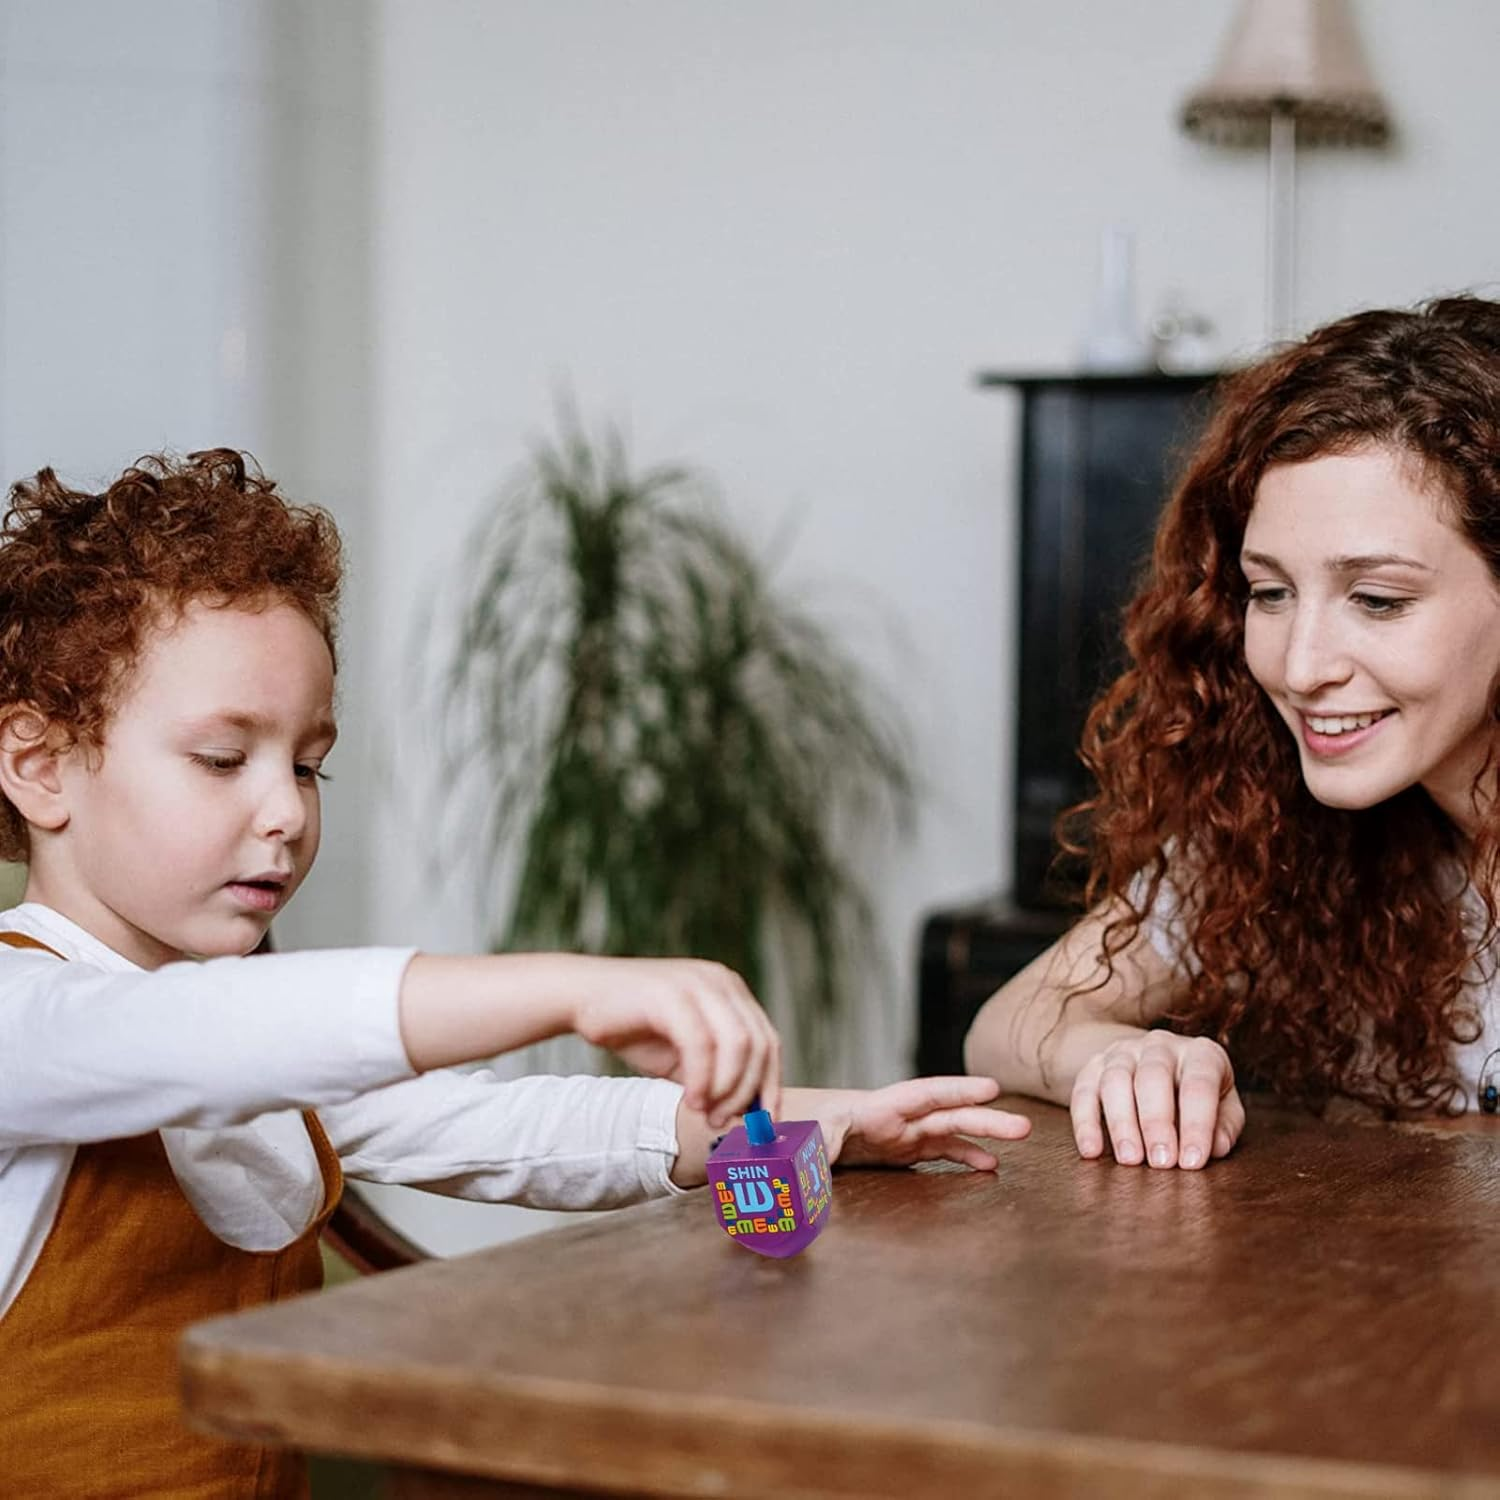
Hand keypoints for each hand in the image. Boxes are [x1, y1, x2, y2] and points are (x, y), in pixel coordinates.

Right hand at [569, 957, 779, 1128]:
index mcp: (730, 992)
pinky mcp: (671, 993)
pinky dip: (702, 1079)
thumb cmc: (634, 1028)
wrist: (581, 998)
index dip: (770, 1085)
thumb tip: (748, 1116)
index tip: (765, 1124)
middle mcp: (721, 982)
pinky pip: (701, 1044)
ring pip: (737, 1044)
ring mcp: (697, 983)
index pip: (768, 1041)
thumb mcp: (684, 1056)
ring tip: (704, 1113)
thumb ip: (716, 1075)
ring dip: (725, 1088)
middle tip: (722, 1122)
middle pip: (759, 1044)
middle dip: (746, 1092)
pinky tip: (689, 1100)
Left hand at [792, 1076, 1031, 1170]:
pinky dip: (968, 1155)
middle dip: (984, 1117)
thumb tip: (816, 1166)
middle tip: (1022, 1125)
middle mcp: (902, 1116)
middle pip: (948, 1113)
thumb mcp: (811, 1137)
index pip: (922, 1095)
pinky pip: (944, 1150)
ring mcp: (909, 1131)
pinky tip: (990, 1165)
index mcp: (878, 1108)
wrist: (805, 1130)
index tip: (989, 1089)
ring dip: (986, 1133)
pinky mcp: (910, 1148)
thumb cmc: (808, 1128)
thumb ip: (820, 1147)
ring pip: (954, 1129)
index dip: (955, 1091)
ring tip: (1020, 1135)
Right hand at [1070, 1032, 1242, 1169]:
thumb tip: (1214, 1147)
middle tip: (1161, 1162)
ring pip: (1115, 1080)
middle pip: (1153, 1077)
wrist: (1158, 1067)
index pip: (1199, 1084)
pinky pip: (1083, 1090)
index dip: (1197, 1124)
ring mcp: (1123, 1052)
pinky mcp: (1094, 1066)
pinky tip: (1091, 1150)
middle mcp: (1160, 1045)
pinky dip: (1084, 1122)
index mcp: (1200, 1053)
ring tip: (1130, 1160)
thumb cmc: (1196, 1097)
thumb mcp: (1223, 1108)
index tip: (1192, 1161)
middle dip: (1156, 1123)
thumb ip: (1223, 1126)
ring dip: (1121, 1123)